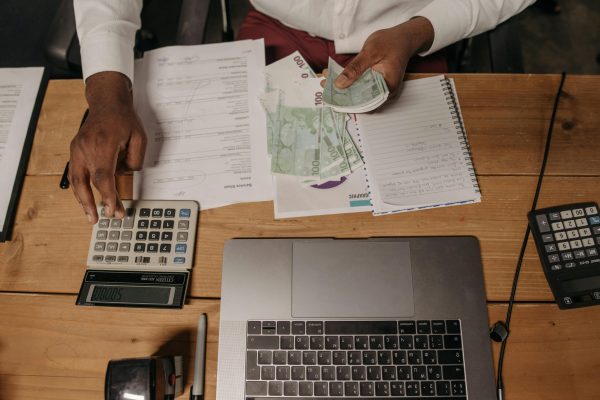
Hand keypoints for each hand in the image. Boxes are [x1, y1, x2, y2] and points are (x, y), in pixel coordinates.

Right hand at [69, 71, 146, 223]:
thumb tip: (125, 176)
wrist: (107, 102)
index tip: (114, 211)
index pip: (103, 177)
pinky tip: (85, 200)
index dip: (108, 196)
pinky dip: (79, 189)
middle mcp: (86, 147)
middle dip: (93, 203)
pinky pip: (75, 173)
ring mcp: (77, 148)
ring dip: (82, 200)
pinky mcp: (75, 149)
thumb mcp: (139, 137)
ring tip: (90, 215)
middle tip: (100, 219)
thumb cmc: (124, 119)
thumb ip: (135, 160)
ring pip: (76, 180)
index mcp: (103, 143)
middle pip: (86, 182)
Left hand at [331, 17, 433, 94]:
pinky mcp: (374, 83)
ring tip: (326, 81)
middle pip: (360, 99)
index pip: (364, 101)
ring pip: (358, 93)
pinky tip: (335, 77)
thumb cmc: (391, 42)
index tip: (331, 95)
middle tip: (324, 86)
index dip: (346, 100)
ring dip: (342, 88)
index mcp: (387, 87)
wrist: (402, 37)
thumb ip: (355, 69)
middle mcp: (384, 91)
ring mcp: (379, 88)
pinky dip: (348, 82)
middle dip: (341, 93)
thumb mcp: (370, 52)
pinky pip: (359, 86)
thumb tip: (340, 84)